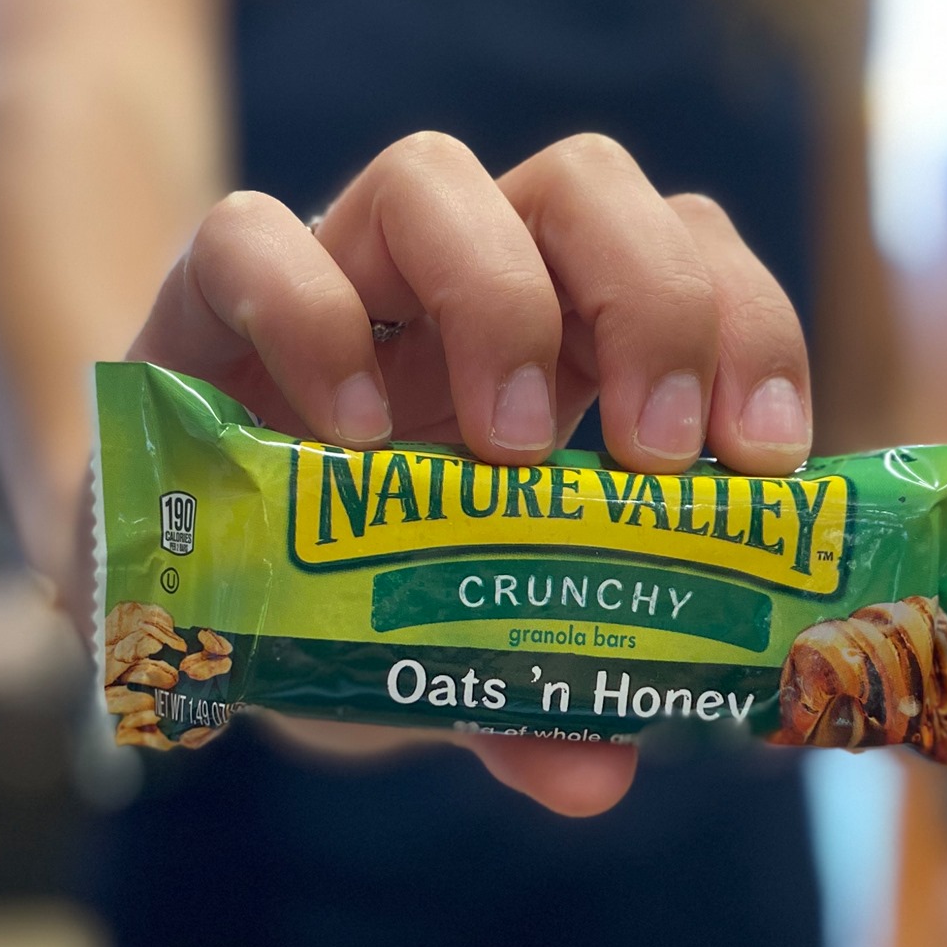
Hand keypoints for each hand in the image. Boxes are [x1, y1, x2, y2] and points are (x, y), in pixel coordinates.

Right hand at [128, 130, 812, 815]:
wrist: (182, 583)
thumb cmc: (349, 595)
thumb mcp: (459, 655)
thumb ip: (530, 704)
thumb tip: (596, 774)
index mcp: (559, 341)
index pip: (688, 254)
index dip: (746, 327)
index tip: (765, 459)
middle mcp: (463, 276)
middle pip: (586, 184)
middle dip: (650, 302)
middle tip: (657, 454)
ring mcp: (336, 267)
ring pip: (432, 173)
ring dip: (498, 301)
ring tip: (503, 452)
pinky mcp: (209, 293)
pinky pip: (251, 238)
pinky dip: (313, 322)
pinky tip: (349, 444)